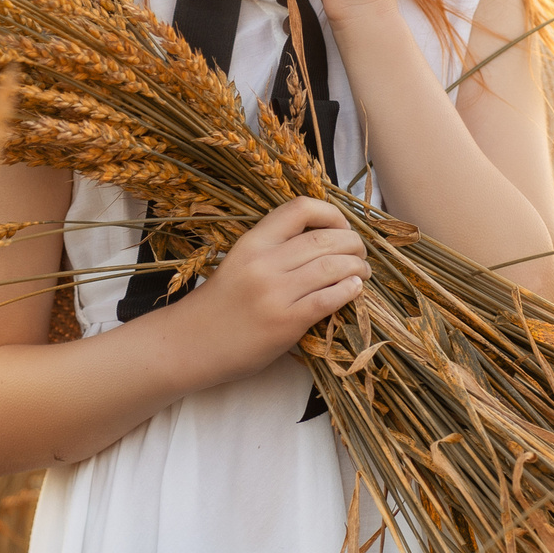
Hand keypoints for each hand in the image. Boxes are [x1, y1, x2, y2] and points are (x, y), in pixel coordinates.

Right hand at [183, 197, 365, 383]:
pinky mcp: (285, 322)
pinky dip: (348, 290)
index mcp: (252, 241)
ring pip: (332, 266)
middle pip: (325, 238)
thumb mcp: (239, 262)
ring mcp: (275, 292)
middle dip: (353, 242)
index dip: (331, 213)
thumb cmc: (219, 304)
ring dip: (357, 266)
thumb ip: (274, 249)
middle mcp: (264, 262)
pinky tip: (354, 289)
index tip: (342, 226)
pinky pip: (328, 299)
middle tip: (360, 252)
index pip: (300, 209)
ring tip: (363, 272)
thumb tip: (324, 240)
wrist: (191, 343)